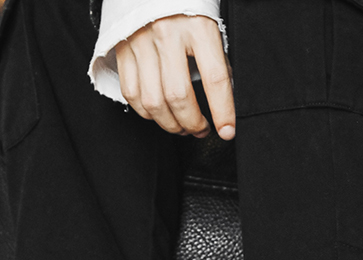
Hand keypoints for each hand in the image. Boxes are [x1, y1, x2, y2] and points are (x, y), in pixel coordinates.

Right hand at [116, 15, 234, 139]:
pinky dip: (147, 113)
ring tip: (182, 127)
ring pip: (153, 101)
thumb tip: (223, 102)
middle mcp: (167, 33)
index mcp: (198, 28)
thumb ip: (216, 63)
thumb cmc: (185, 5)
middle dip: (193, 124)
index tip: (227, 131)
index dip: (223, 112)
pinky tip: (160, 114)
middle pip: (178, 97)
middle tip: (202, 131)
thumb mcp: (209, 28)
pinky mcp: (122, 47)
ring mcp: (141, 40)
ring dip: (170, 124)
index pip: (215, 79)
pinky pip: (132, 93)